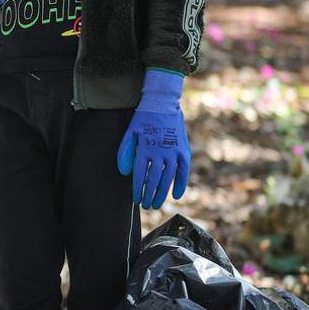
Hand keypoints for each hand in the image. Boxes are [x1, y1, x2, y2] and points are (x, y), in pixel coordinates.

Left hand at [116, 69, 191, 209]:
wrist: (163, 104)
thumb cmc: (143, 119)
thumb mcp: (130, 132)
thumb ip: (125, 151)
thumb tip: (125, 172)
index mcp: (145, 148)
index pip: (140, 175)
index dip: (138, 189)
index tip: (136, 199)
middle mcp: (160, 152)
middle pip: (154, 180)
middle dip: (149, 195)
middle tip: (146, 206)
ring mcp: (173, 152)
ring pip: (168, 179)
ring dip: (162, 193)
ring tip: (156, 204)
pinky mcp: (183, 151)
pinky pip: (183, 171)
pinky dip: (181, 184)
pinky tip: (176, 196)